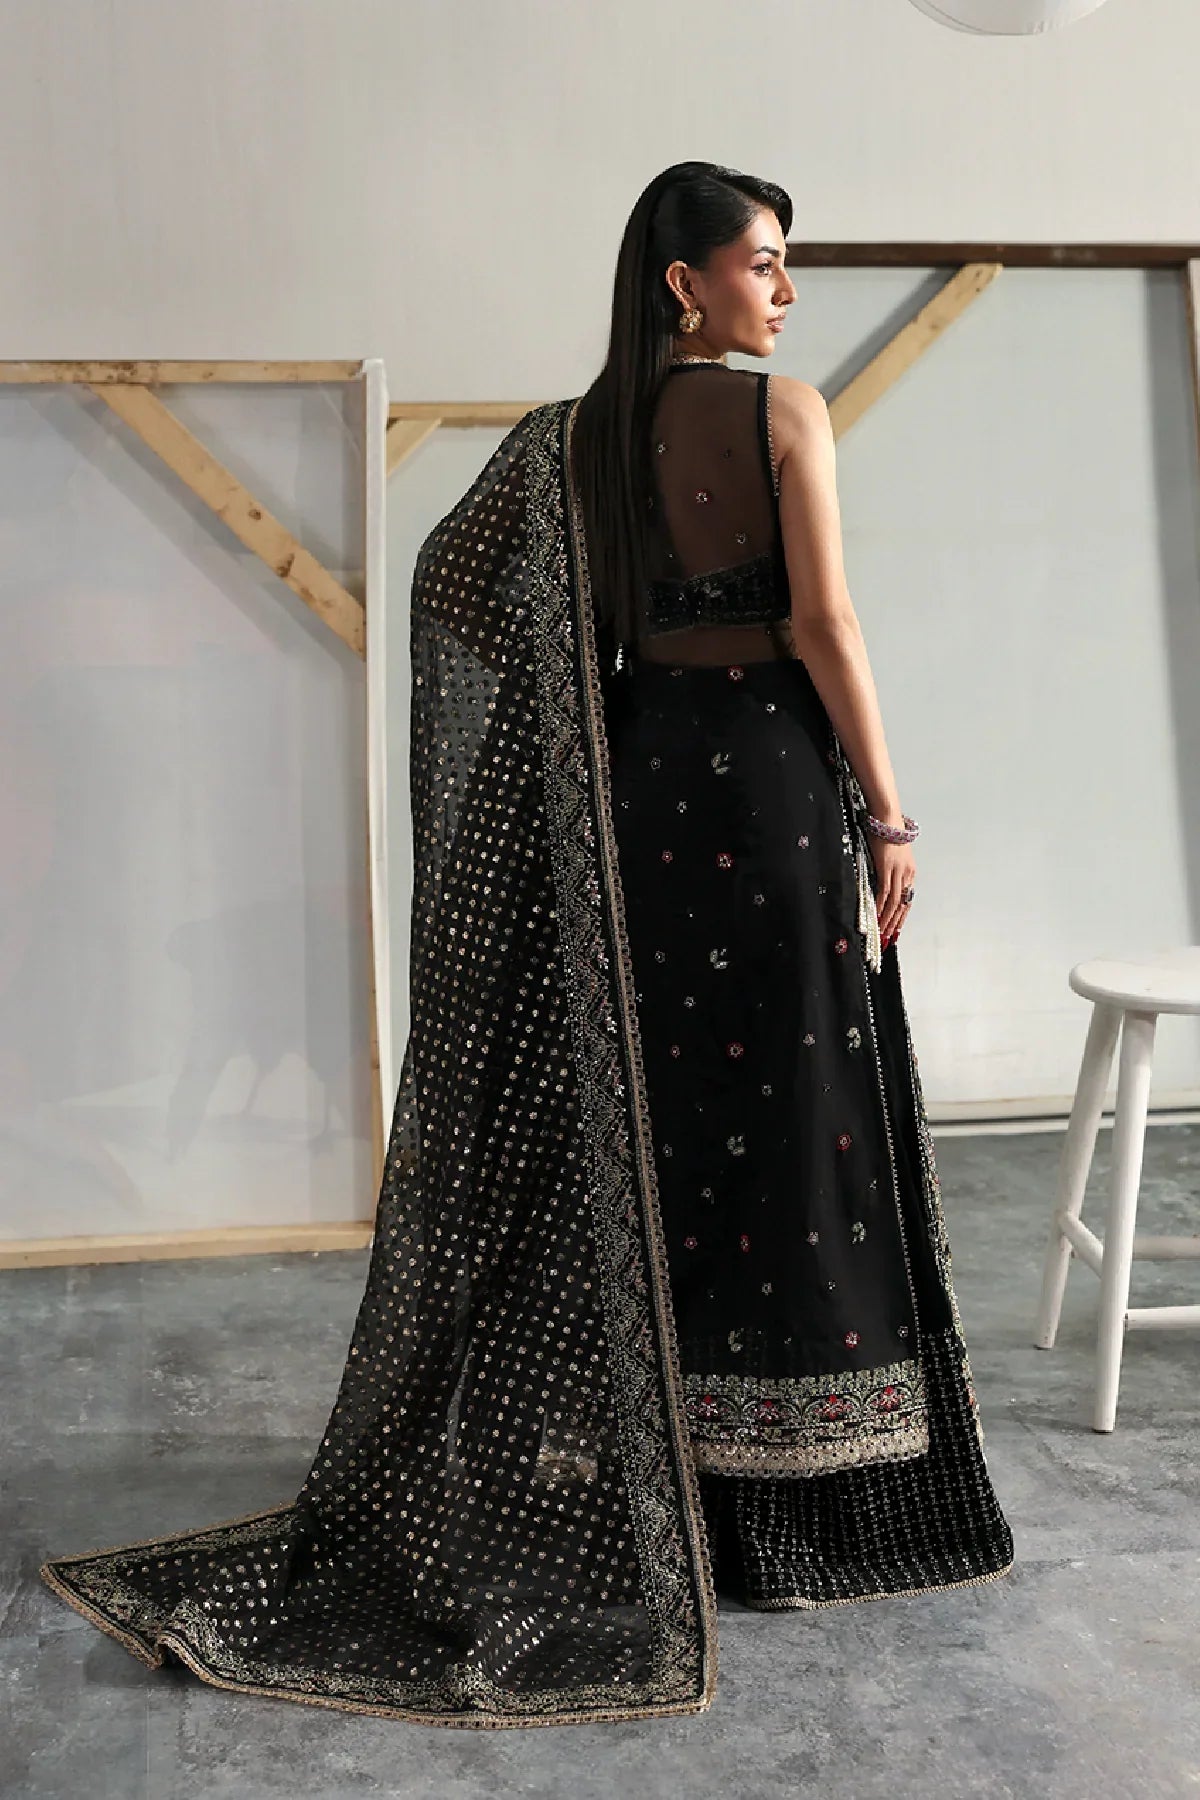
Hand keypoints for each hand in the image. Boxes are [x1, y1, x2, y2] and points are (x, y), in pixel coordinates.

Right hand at [867, 834, 915, 949]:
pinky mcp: (887, 868)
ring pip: (894, 902)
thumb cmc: (888, 832)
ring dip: (887, 919)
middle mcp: (907, 874)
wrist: (887, 818)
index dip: (902, 917)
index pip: (908, 900)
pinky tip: (875, 915)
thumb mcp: (894, 853)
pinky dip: (879, 906)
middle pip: (902, 905)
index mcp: (910, 872)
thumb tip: (883, 880)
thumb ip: (891, 868)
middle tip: (888, 939)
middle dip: (895, 923)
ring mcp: (898, 872)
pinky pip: (884, 892)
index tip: (896, 930)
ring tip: (880, 932)